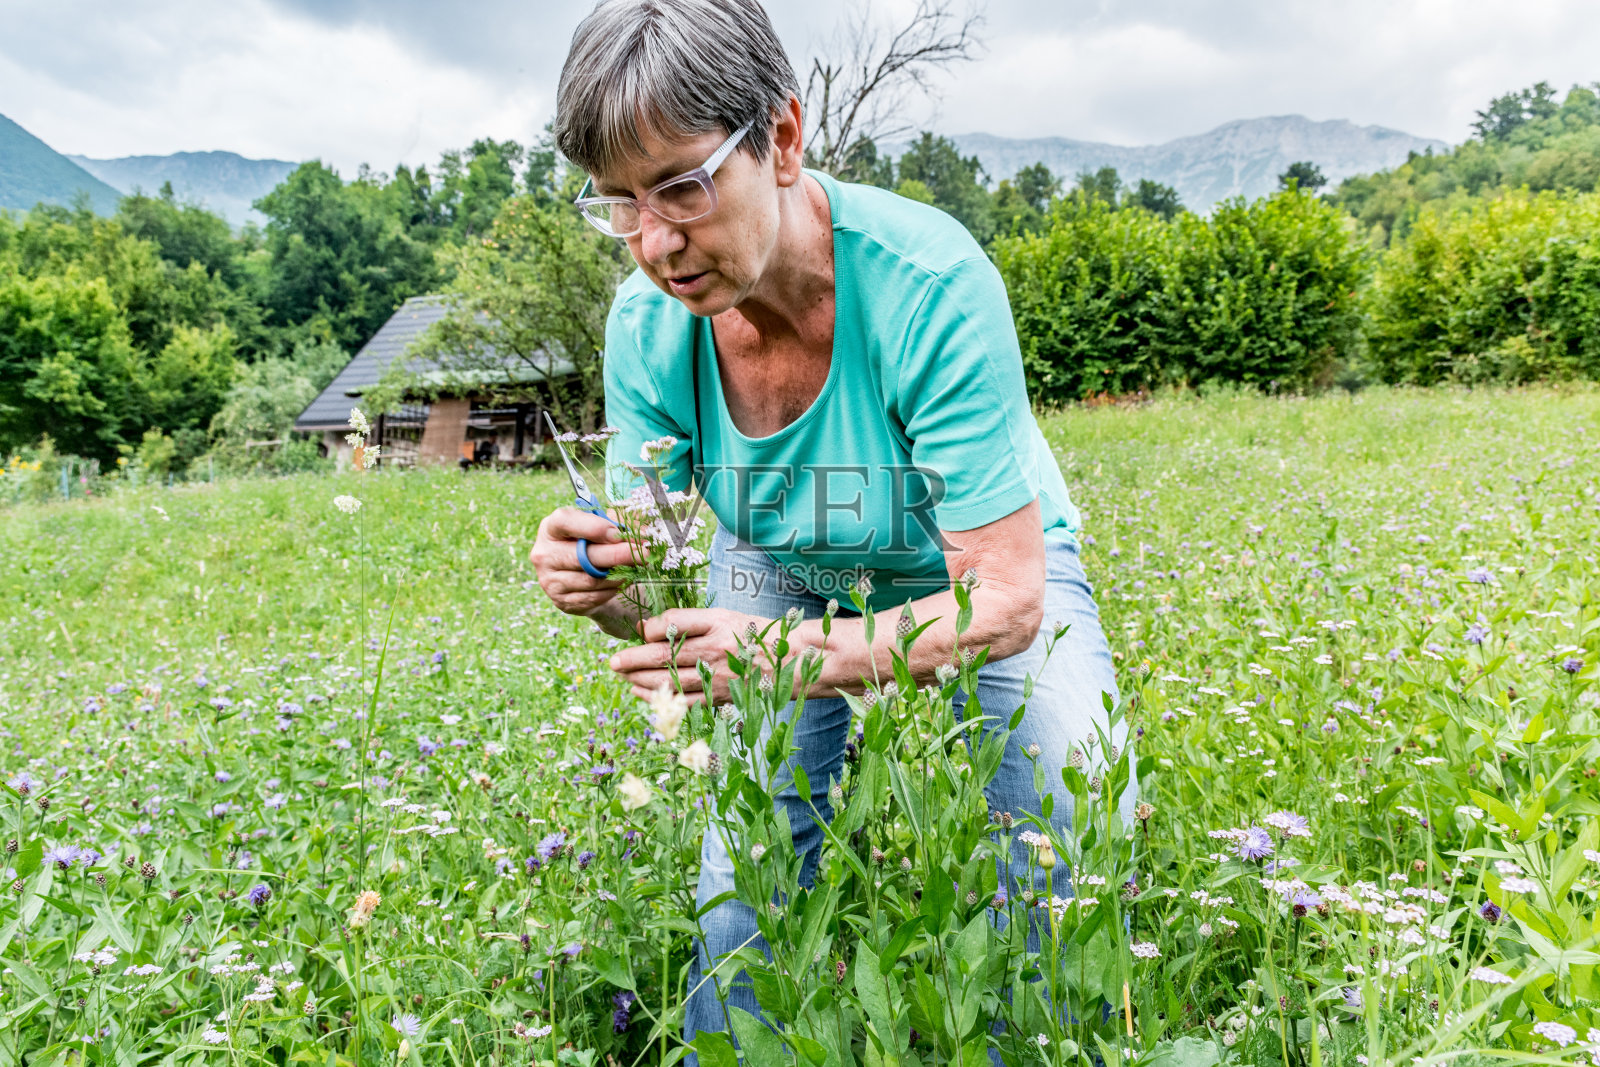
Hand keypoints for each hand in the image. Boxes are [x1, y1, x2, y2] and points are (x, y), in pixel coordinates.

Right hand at [529, 506, 640, 629]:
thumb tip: (643, 531)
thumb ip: (618, 523)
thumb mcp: (600, 526)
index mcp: (550, 528)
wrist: (578, 574)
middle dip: (618, 554)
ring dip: (619, 574)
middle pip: (582, 556)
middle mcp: (544, 554)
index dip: (593, 527)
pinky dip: (613, 589)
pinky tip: (624, 581)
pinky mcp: (561, 600)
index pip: (565, 522)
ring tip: (638, 567)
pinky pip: (593, 597)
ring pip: (591, 579)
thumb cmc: (590, 543)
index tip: (618, 533)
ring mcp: (550, 580)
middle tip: (644, 553)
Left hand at [608, 608, 772, 703]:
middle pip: (666, 655)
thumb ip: (686, 620)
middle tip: (613, 661)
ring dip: (640, 680)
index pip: (675, 623)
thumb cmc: (750, 634)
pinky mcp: (718, 697)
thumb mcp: (723, 616)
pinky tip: (641, 693)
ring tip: (622, 676)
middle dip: (633, 659)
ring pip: (669, 680)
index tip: (640, 630)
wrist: (788, 662)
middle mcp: (716, 650)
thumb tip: (644, 628)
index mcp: (718, 623)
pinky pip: (682, 701)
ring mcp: (717, 677)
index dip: (651, 628)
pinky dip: (658, 698)